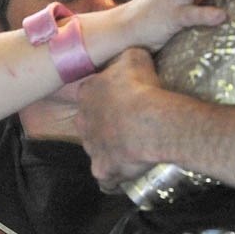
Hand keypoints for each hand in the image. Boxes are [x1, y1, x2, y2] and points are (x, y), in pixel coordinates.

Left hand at [75, 48, 169, 188]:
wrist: (150, 122)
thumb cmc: (142, 87)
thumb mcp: (135, 57)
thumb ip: (127, 57)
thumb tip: (131, 55)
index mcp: (87, 92)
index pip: (90, 93)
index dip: (105, 96)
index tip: (121, 98)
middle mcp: (83, 121)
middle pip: (91, 122)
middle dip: (105, 123)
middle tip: (129, 122)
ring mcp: (91, 147)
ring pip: (97, 149)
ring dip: (111, 148)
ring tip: (134, 147)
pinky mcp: (103, 170)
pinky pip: (106, 179)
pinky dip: (115, 178)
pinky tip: (128, 175)